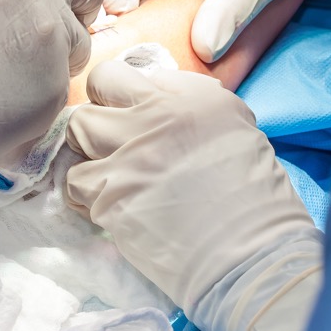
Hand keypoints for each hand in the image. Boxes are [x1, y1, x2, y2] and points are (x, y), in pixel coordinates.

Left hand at [64, 61, 322, 330]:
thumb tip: (151, 98)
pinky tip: (106, 206)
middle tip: (110, 140)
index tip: (128, 114)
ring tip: (105, 172)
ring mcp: (130, 153)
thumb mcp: (235, 131)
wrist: (251, 259)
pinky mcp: (109, 194)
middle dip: (100, 111)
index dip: (122, 94)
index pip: (129, 71)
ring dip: (86, 148)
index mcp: (194, 97)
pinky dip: (84, 193)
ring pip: (77, 128)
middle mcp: (158, 114)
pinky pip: (75, 181)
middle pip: (98, 87)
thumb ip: (191, 106)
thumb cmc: (255, 202)